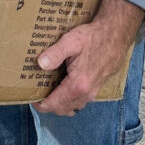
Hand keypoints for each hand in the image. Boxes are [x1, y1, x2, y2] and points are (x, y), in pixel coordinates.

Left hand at [33, 0, 144, 116]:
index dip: (40, 104)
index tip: (30, 98)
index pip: (55, 104)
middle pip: (62, 109)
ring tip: (47, 89)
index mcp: (78, 85)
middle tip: (36, 92)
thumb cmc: (92, 37)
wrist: (114, 36)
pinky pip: (78, 101)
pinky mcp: (96, 88)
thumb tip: (40, 64)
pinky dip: (68, 99)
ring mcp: (92, 93)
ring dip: (58, 103)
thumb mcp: (71, 41)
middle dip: (48, 104)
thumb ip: (55, 53)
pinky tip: (62, 85)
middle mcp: (86, 94)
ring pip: (71, 106)